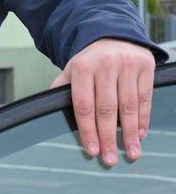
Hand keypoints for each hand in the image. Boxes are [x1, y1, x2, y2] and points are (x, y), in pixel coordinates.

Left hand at [51, 38, 155, 165]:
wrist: (113, 34)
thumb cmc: (91, 59)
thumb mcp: (72, 68)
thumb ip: (62, 88)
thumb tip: (46, 108)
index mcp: (82, 67)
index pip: (83, 104)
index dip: (87, 130)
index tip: (91, 150)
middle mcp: (105, 65)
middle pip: (107, 109)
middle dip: (108, 138)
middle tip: (109, 159)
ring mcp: (127, 66)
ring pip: (129, 106)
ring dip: (130, 134)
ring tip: (131, 153)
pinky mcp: (146, 67)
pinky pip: (145, 99)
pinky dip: (143, 120)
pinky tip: (140, 135)